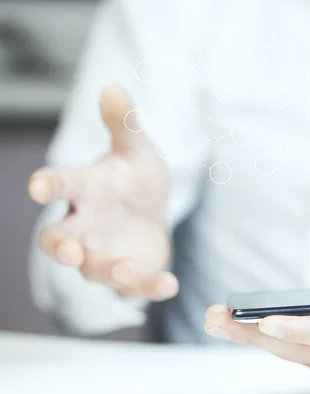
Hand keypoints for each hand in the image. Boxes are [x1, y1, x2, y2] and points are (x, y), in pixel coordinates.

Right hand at [28, 85, 177, 300]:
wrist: (151, 210)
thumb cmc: (134, 177)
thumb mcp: (136, 149)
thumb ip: (124, 124)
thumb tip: (114, 87)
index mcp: (85, 190)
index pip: (59, 185)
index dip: (45, 185)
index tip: (36, 185)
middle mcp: (86, 225)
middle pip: (58, 240)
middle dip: (59, 246)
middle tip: (66, 250)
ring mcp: (104, 253)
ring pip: (93, 269)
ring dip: (108, 271)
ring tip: (127, 269)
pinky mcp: (128, 273)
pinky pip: (134, 286)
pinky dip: (150, 287)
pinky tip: (170, 284)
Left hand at [204, 281, 309, 387]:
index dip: (308, 333)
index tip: (269, 323)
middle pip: (304, 346)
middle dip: (258, 334)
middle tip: (218, 316)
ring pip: (294, 348)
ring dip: (252, 334)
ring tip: (215, 317)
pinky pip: (298, 346)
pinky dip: (267, 336)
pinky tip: (241, 324)